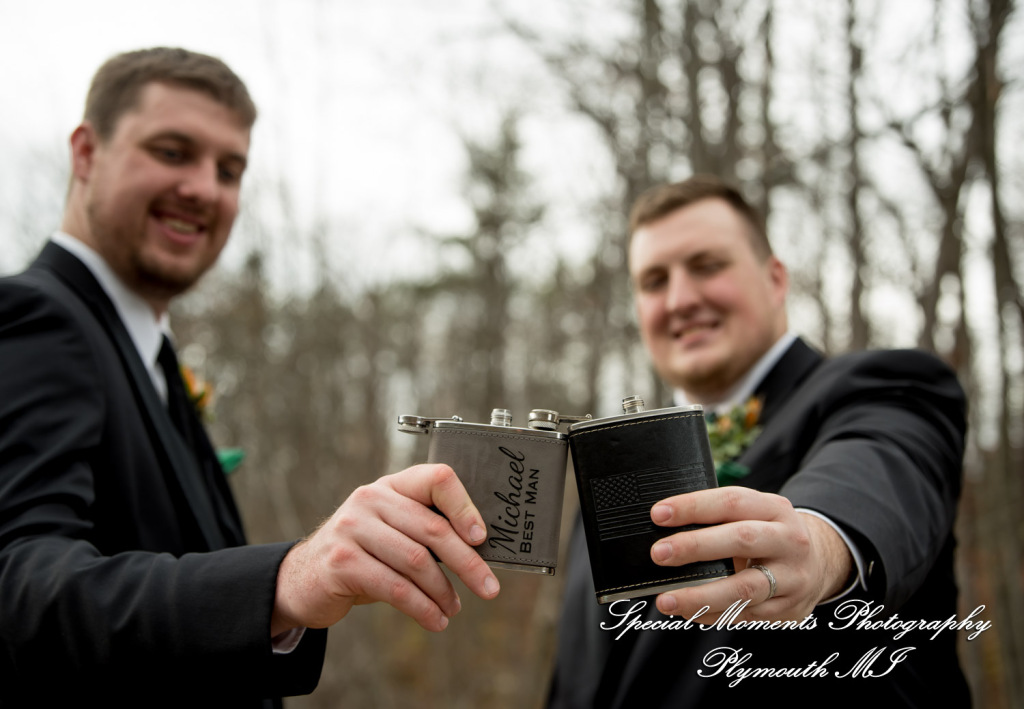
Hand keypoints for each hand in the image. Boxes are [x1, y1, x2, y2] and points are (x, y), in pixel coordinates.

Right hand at [271, 464, 499, 635]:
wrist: (303, 579)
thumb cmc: (363, 555)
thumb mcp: (391, 531)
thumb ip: (424, 530)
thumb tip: (478, 554)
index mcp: (391, 486)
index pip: (436, 478)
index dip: (464, 507)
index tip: (482, 538)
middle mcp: (370, 499)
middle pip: (432, 529)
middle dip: (467, 563)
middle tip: (489, 588)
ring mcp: (352, 528)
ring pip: (416, 561)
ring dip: (443, 592)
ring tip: (454, 609)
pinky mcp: (342, 562)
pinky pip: (395, 587)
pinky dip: (422, 608)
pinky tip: (435, 620)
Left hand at [648, 487, 851, 622]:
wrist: (820, 563)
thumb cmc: (769, 534)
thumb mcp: (755, 516)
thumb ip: (719, 521)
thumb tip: (665, 535)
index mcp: (775, 509)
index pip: (731, 502)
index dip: (693, 507)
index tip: (658, 514)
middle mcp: (789, 541)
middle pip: (741, 540)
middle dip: (695, 547)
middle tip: (659, 553)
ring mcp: (793, 578)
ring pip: (744, 589)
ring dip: (701, 596)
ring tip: (666, 600)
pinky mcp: (788, 609)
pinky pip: (745, 615)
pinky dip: (713, 614)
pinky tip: (689, 612)